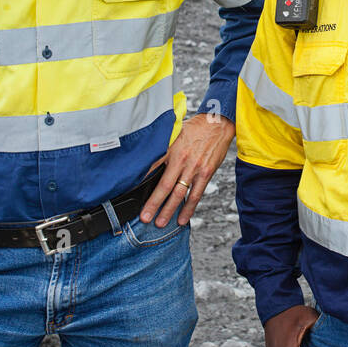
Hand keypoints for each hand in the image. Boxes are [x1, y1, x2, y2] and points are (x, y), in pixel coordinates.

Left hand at [140, 112, 234, 226]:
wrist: (217, 123)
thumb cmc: (195, 128)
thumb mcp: (174, 133)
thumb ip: (163, 147)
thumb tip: (148, 160)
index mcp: (171, 149)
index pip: (152, 167)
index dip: (140, 181)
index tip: (130, 194)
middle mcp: (182, 160)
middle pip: (164, 186)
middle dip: (153, 204)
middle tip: (144, 218)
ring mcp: (194, 168)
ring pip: (179, 194)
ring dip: (169, 210)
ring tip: (160, 223)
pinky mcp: (206, 173)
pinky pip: (196, 195)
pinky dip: (188, 209)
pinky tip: (182, 219)